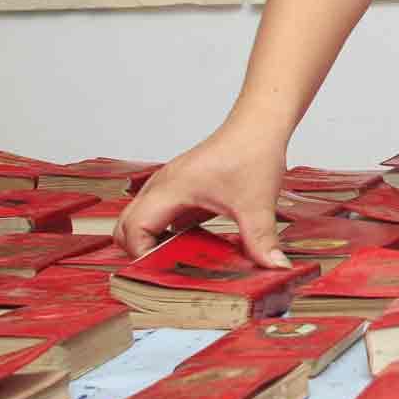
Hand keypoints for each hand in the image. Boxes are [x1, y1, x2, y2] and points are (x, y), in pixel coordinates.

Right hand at [114, 127, 286, 266]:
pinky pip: (159, 215)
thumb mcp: (257, 204)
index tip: (162, 273)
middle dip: (138, 252)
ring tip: (179, 262)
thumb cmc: (251, 152)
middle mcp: (162, 186)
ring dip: (151, 243)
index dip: (141, 255)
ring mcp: (169, 187)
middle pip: (125, 226)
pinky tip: (195, 246)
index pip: (133, 228)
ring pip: (139, 220)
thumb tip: (273, 267)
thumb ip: (261, 240)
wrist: (259, 125)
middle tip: (166, 272)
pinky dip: (166, 234)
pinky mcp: (180, 189)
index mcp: (171, 188)